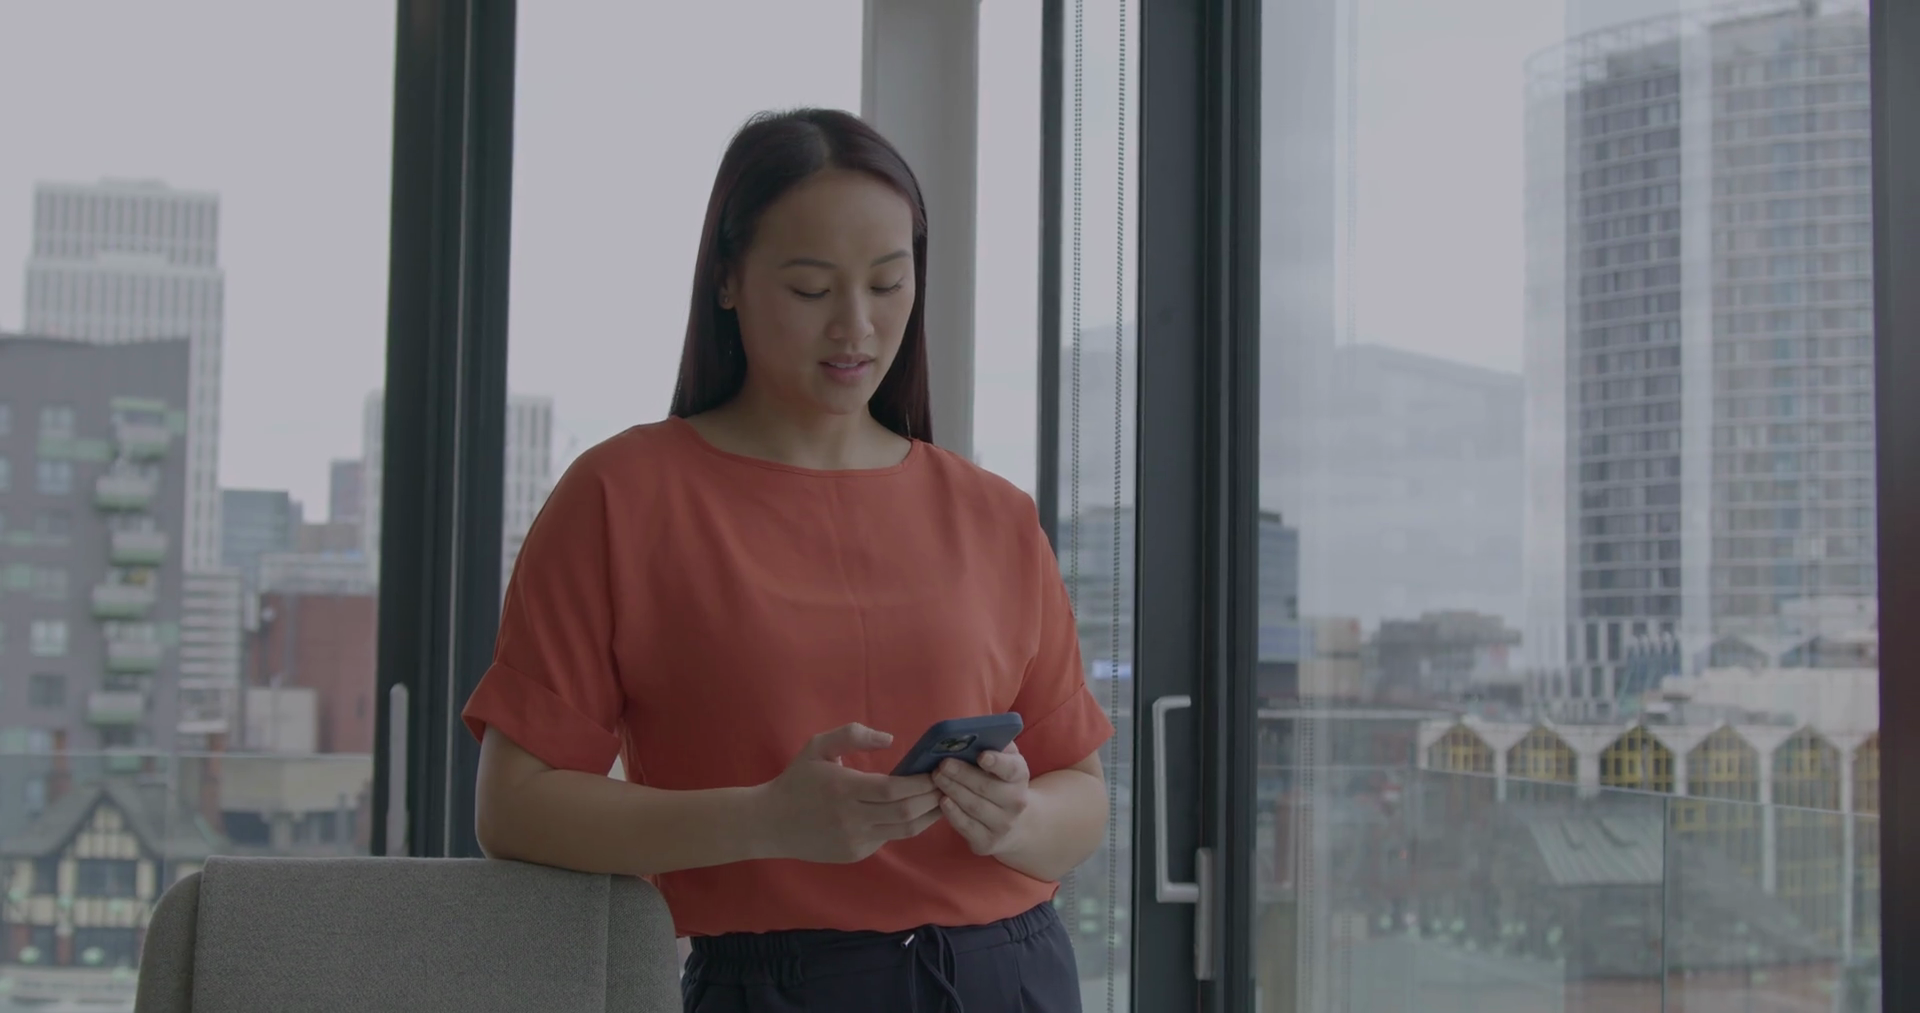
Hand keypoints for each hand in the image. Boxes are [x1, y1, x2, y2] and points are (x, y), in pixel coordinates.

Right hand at [756, 723, 943, 863]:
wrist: (770, 823)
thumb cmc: (797, 781)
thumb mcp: (817, 746)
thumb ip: (852, 734)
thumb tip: (890, 739)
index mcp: (843, 789)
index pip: (892, 790)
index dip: (920, 783)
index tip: (936, 772)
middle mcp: (851, 818)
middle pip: (905, 812)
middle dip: (932, 799)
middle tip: (948, 784)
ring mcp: (854, 840)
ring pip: (904, 830)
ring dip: (928, 815)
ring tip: (942, 799)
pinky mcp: (855, 854)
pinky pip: (889, 838)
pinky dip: (906, 825)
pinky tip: (916, 811)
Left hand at [932, 743, 1031, 857]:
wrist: (1015, 823)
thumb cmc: (1001, 782)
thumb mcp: (1005, 760)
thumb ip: (994, 745)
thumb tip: (972, 733)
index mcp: (1019, 776)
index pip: (1011, 769)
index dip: (997, 762)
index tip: (982, 756)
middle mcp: (1016, 802)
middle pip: (986, 788)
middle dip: (962, 775)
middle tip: (942, 764)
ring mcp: (1003, 824)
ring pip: (974, 807)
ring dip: (953, 791)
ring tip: (936, 778)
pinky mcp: (988, 842)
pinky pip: (967, 827)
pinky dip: (953, 814)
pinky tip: (942, 801)